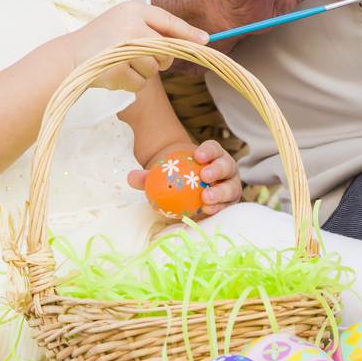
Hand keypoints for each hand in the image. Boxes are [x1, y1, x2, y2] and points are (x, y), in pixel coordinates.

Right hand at [70, 1, 207, 94]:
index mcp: (133, 9)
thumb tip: (189, 43)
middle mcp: (130, 25)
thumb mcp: (125, 24)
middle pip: (165, 49)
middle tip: (140, 58)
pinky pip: (140, 83)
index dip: (188, 32)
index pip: (168, 20)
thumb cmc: (102, 41)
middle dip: (159, 59)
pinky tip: (115, 74)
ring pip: (154, 68)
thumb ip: (151, 30)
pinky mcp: (116, 68)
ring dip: (142, 72)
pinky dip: (131, 83)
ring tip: (121, 64)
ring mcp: (123, 47)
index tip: (206, 41)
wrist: (69, 57)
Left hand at [127, 138, 242, 214]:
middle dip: (217, 170)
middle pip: (226, 166)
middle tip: (204, 176)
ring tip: (206, 199)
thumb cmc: (177, 180)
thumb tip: (130, 177)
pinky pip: (227, 206)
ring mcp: (229, 187)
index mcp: (212, 156)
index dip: (208, 151)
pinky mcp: (229, 204)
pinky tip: (208, 212)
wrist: (188, 196)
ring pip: (231, 188)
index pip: (214, 149)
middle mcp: (225, 170)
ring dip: (220, 192)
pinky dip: (219, 208)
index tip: (197, 156)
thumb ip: (147, 177)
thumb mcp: (162, 176)